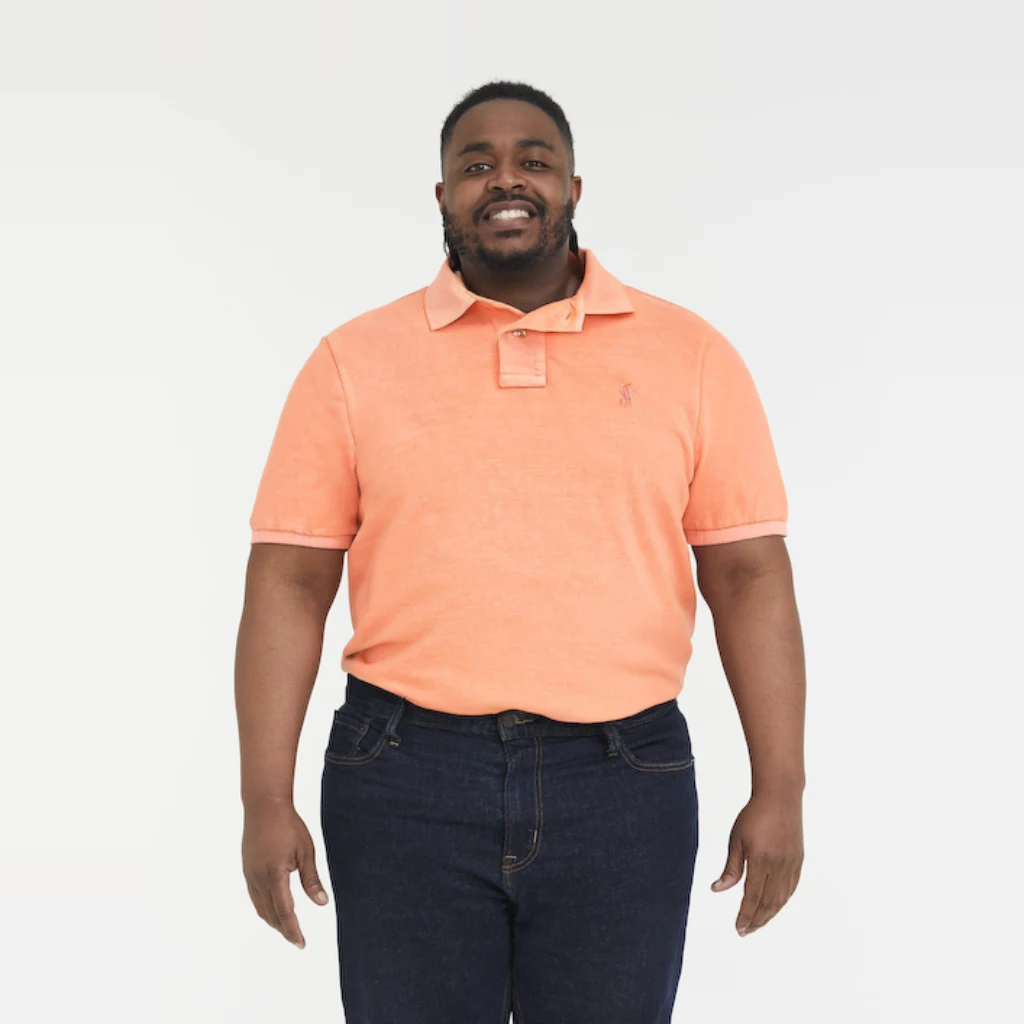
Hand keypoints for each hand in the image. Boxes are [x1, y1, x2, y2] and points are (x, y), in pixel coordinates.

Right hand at [242, 800, 329, 947]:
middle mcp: (258, 878)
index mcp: (274, 875)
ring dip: (273, 921)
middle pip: (271, 914)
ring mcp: (250, 874)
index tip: (301, 944)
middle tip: (297, 940)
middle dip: (284, 929)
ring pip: (260, 907)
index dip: (293, 930)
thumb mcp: (306, 851)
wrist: (264, 805)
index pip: (284, 912)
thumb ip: (311, 880)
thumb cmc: (289, 825)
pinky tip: (273, 908)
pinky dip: (264, 908)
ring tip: (287, 928)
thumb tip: (322, 903)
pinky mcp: (247, 869)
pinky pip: (254, 896)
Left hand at [710, 791, 802, 935]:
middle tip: (745, 931)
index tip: (738, 928)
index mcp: (761, 861)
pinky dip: (782, 901)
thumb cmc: (754, 815)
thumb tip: (717, 890)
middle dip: (756, 920)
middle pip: (768, 903)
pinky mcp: (798, 860)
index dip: (745, 915)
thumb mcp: (736, 839)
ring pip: (781, 899)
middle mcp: (779, 866)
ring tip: (757, 923)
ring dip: (769, 914)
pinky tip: (773, 906)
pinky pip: (791, 888)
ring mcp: (791, 864)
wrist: (780, 797)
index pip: (752, 897)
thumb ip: (731, 868)